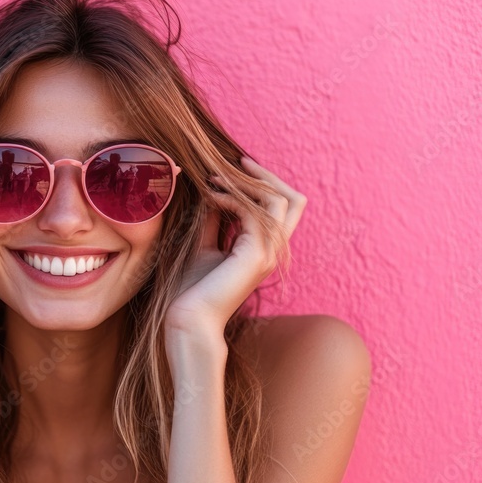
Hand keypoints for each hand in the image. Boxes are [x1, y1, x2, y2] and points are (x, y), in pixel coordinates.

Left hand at [164, 155, 306, 337]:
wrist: (188, 320)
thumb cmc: (192, 289)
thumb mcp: (204, 244)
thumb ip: (215, 220)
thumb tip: (214, 191)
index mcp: (265, 248)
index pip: (283, 205)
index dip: (263, 183)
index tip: (233, 168)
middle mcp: (273, 250)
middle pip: (293, 198)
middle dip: (265, 176)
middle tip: (236, 162)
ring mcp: (269, 254)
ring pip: (280, 200)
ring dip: (247, 183)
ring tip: (214, 179)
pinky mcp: (256, 257)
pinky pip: (255, 213)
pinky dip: (232, 198)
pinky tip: (210, 198)